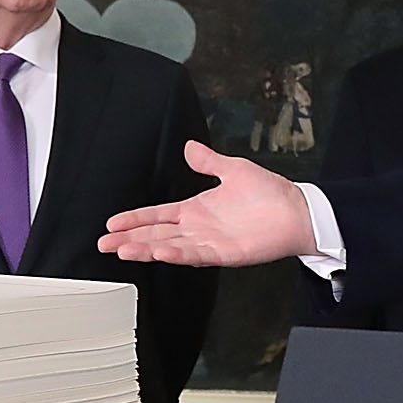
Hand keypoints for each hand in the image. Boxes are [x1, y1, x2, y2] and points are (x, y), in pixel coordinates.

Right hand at [101, 142, 319, 265]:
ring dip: (146, 249)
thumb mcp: (233, 170)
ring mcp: (210, 242)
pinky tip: (160, 253)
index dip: (135, 219)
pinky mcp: (225, 253)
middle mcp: (199, 228)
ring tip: (123, 251)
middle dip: (130, 239)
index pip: (158, 215)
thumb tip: (190, 147)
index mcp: (197, 209)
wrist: (297, 211)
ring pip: (170, 247)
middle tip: (105, 244)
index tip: (113, 224)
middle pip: (157, 235)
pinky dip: (177, 254)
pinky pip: (196, 255)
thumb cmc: (270, 193)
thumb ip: (208, 161)